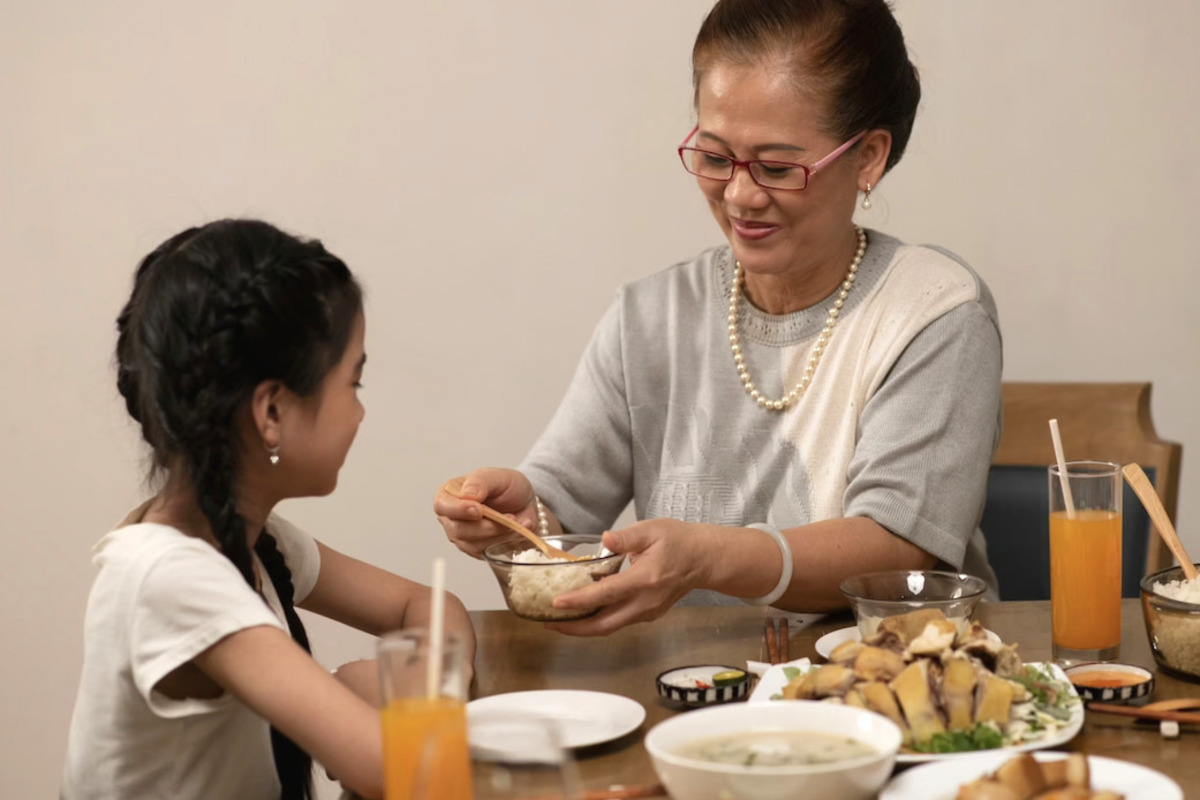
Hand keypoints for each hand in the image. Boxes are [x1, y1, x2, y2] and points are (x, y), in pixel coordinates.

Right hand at [433, 468, 538, 557]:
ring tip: (519, 521)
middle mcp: (452, 519)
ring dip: (501, 534)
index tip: (479, 510)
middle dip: (487, 526)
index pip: (442, 505)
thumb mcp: (497, 476)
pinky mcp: (478, 551)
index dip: (458, 510)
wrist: (525, 503)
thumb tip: (468, 496)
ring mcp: (464, 538)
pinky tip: (518, 531)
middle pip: (459, 531)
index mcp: (449, 495)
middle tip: (510, 517)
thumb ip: (480, 482)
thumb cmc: (507, 487)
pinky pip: (489, 554)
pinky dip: (507, 542)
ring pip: (475, 546)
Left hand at [545, 518, 712, 636]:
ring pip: (610, 627)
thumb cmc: (678, 541)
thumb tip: (605, 538)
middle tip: (547, 623)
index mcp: (645, 579)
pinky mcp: (648, 615)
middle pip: (604, 625)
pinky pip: (618, 622)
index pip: (606, 594)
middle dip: (574, 628)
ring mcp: (648, 612)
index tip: (556, 603)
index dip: (579, 601)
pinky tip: (582, 613)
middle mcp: (646, 602)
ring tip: (558, 620)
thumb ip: (627, 536)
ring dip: (583, 628)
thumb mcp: (652, 529)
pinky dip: (597, 621)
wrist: (704, 559)